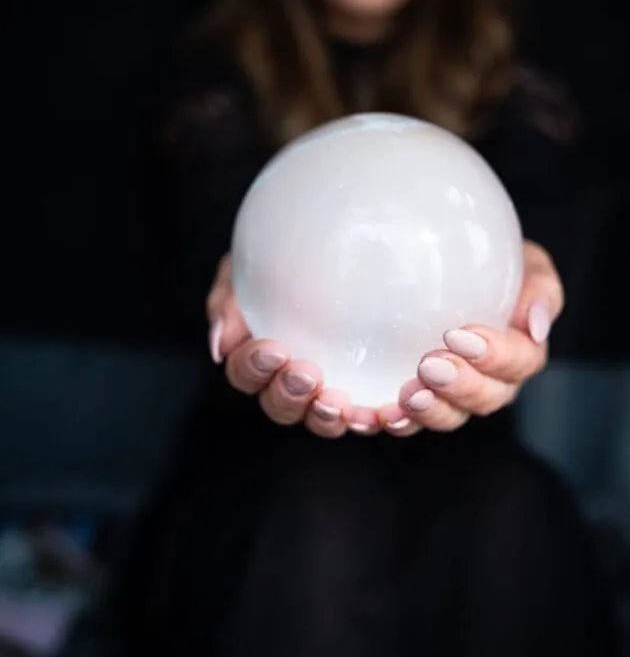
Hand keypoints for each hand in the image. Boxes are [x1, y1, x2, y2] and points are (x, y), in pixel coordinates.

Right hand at [208, 255, 360, 438]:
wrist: (343, 237)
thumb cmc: (285, 254)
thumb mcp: (249, 264)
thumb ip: (229, 299)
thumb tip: (221, 345)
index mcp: (259, 355)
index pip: (246, 374)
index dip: (253, 369)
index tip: (273, 349)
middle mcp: (291, 380)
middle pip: (281, 406)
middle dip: (289, 396)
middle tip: (307, 374)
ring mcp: (329, 388)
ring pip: (320, 419)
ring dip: (325, 417)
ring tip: (338, 404)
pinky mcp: (369, 390)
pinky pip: (368, 414)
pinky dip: (372, 419)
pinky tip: (382, 413)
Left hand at [388, 240, 562, 433]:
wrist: (444, 254)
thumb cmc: (492, 263)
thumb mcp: (526, 263)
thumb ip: (539, 288)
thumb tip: (536, 326)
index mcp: (520, 351)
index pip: (518, 363)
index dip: (494, 357)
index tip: (459, 335)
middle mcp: (489, 380)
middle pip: (484, 398)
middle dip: (459, 386)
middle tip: (430, 365)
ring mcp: (451, 394)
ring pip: (448, 416)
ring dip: (430, 411)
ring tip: (408, 396)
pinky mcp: (416, 398)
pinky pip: (408, 420)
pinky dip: (395, 421)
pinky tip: (379, 416)